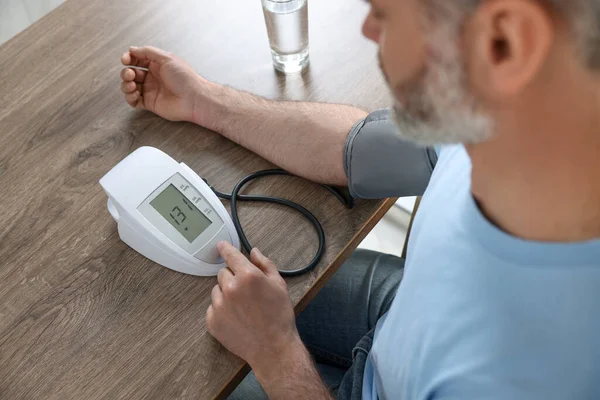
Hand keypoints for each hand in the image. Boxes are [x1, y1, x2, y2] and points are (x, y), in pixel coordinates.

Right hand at [120, 46, 212, 122]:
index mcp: (157, 65)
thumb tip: (132, 49)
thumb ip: (148, 52)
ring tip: (132, 85)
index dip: (129, 59)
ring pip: (130, 87)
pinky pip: (133, 101)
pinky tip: (135, 94)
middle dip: (126, 73)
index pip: (137, 60)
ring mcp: (151, 91)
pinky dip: (130, 97)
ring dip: (126, 85)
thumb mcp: (167, 58)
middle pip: (131, 73)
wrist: (194, 98)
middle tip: (131, 75)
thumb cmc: (185, 78)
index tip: (125, 60)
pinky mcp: (150, 103)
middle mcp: (153, 77)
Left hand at [206, 242, 301, 370]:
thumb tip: (254, 252)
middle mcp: (230, 288)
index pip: (231, 255)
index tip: (221, 246)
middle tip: (246, 292)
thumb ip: (265, 264)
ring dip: (226, 294)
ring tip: (242, 307)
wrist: (272, 347)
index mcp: (248, 276)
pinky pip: (213, 307)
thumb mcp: (279, 285)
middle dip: (233, 278)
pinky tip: (236, 318)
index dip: (225, 249)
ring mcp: (219, 305)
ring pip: (217, 290)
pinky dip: (221, 310)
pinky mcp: (212, 321)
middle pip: (223, 273)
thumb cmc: (279, 315)